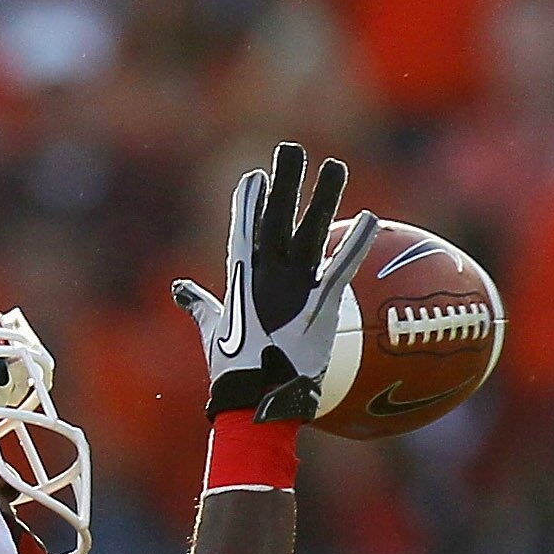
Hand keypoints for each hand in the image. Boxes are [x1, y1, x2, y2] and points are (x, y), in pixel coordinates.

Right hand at [173, 142, 379, 422]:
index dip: (250, 201)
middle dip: (283, 182)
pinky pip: (341, 269)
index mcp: (239, 280)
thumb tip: (181, 290)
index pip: (243, 230)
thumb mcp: (212, 332)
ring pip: (310, 232)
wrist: (253, 403)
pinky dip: (356, 243)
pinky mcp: (320, 307)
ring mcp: (292, 289)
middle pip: (276, 219)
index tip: (256, 175)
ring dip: (322, 197)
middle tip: (290, 150)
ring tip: (333, 166)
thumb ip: (200, 305)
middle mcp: (265, 276)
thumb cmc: (231, 372)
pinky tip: (372, 218)